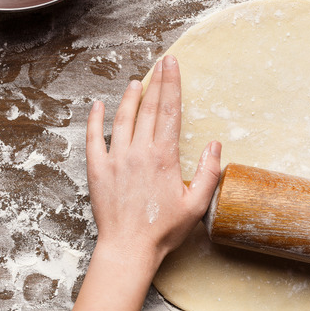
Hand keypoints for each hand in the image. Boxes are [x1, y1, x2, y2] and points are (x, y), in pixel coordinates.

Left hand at [46, 55, 220, 310]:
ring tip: (136, 81)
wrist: (129, 248)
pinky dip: (95, 120)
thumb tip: (215, 144)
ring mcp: (115, 158)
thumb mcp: (197, 204)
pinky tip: (98, 106)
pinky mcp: (97, 169)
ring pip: (122, 118)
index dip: (173, 85)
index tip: (173, 65)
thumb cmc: (164, 230)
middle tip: (161, 62)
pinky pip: (94, 138)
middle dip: (157, 82)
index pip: (169, 111)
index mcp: (163, 156)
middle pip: (148, 108)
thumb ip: (209, 172)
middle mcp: (138, 151)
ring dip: (130, 97)